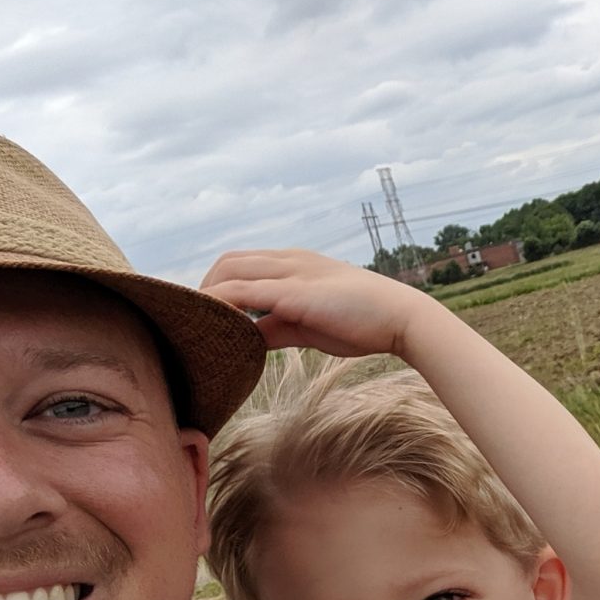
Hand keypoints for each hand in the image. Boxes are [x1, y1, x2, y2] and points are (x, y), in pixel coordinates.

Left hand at [200, 248, 428, 360]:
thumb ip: (277, 327)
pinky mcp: (293, 292)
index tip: (210, 315)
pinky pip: (242, 292)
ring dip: (208, 296)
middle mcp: (289, 260)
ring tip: (200, 326)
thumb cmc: (363, 322)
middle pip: (228, 262)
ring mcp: (291, 272)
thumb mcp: (310, 325)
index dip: (220, 285)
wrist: (400, 318)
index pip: (243, 263)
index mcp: (296, 263)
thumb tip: (249, 338)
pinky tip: (213, 327)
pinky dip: (220, 305)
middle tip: (199, 323)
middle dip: (206, 289)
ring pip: (229, 271)